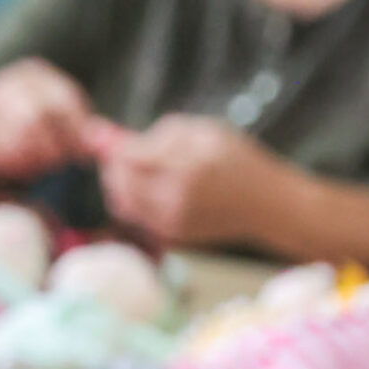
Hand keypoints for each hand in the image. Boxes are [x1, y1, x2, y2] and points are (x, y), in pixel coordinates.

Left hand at [88, 114, 295, 247]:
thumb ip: (161, 134)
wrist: (267, 204)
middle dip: (112, 165)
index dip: (110, 145)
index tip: (101, 134)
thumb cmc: (238, 160)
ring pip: (122, 201)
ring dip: (118, 183)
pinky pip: (136, 216)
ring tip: (133, 168)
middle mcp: (178, 197)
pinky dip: (132, 199)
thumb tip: (112, 135)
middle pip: (120, 181)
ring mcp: (173, 221)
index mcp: (188, 165)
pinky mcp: (172, 235)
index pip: (129, 157)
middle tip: (118, 152)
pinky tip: (146, 186)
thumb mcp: (205, 132)